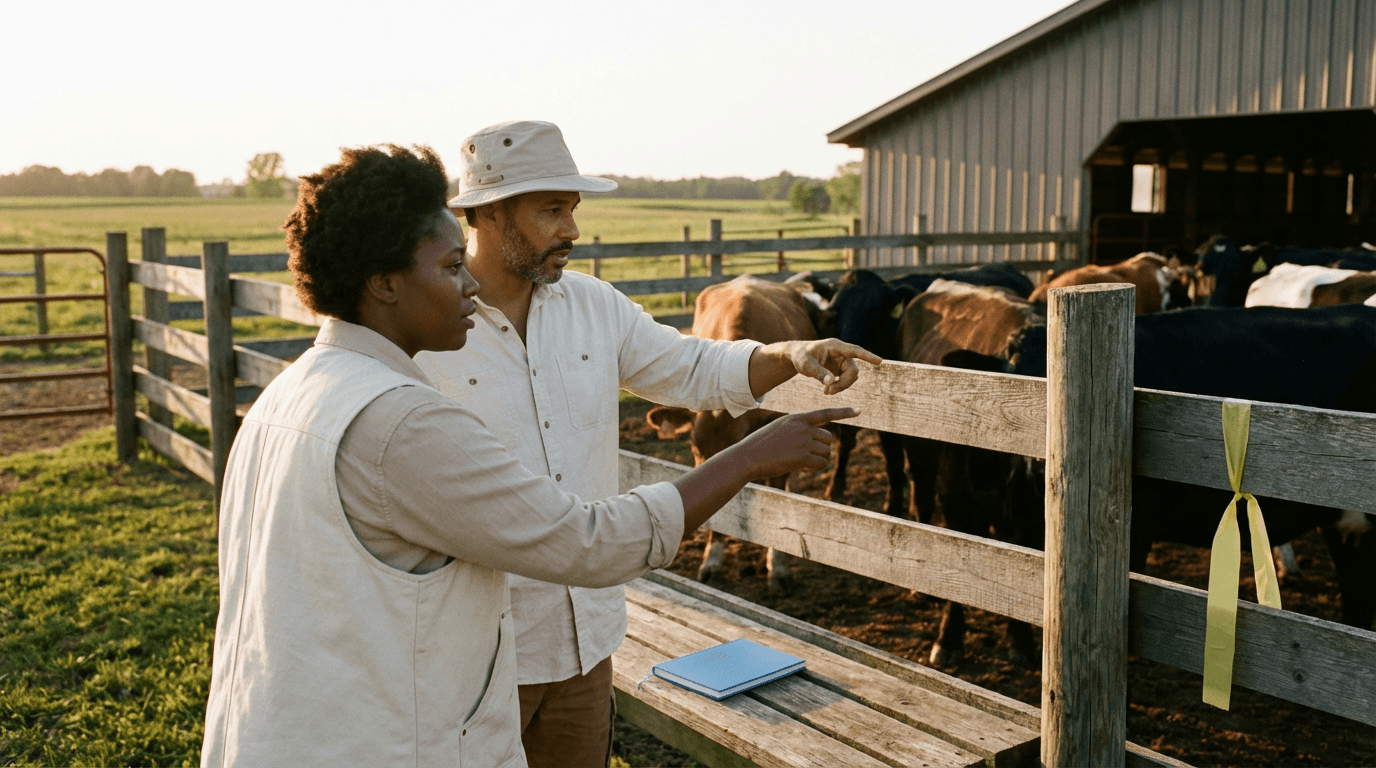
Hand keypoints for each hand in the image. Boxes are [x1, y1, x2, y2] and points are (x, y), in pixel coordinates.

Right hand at [729, 407, 858, 480]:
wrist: (748, 457)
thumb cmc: (762, 445)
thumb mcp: (780, 430)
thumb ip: (799, 430)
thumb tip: (818, 441)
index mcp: (797, 418)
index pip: (825, 414)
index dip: (843, 413)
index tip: (859, 411)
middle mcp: (803, 427)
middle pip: (828, 438)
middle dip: (821, 448)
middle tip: (805, 454)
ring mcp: (803, 441)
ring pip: (825, 451)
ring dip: (818, 458)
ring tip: (799, 460)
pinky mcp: (802, 457)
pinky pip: (821, 463)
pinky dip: (815, 467)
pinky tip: (802, 467)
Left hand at [783, 339, 881, 394]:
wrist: (797, 356)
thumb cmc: (801, 356)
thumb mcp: (806, 365)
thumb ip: (818, 373)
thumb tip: (831, 382)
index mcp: (835, 346)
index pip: (855, 350)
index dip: (867, 356)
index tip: (879, 361)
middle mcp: (842, 353)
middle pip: (853, 370)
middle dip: (843, 383)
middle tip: (827, 392)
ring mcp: (842, 361)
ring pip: (851, 377)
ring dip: (841, 386)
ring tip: (825, 392)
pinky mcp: (840, 369)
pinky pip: (846, 380)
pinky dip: (839, 387)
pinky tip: (827, 390)